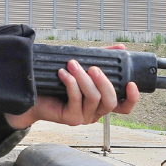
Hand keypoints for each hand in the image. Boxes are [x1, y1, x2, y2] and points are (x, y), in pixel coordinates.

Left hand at [5, 45, 140, 129]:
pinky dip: (71, 83)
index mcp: (101, 103)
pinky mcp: (70, 118)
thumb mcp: (83, 68)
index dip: (132, 98)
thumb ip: (101, 58)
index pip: (124, 107)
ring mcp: (83, 117)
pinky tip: (63, 73)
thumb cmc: (57, 83)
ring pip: (93, 98)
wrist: (32, 96)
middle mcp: (95, 113)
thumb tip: (121, 48)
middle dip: (103, 82)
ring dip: (83, 78)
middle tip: (93, 68)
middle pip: (110, 101)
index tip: (131, 83)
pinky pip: (75, 99)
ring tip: (72, 64)